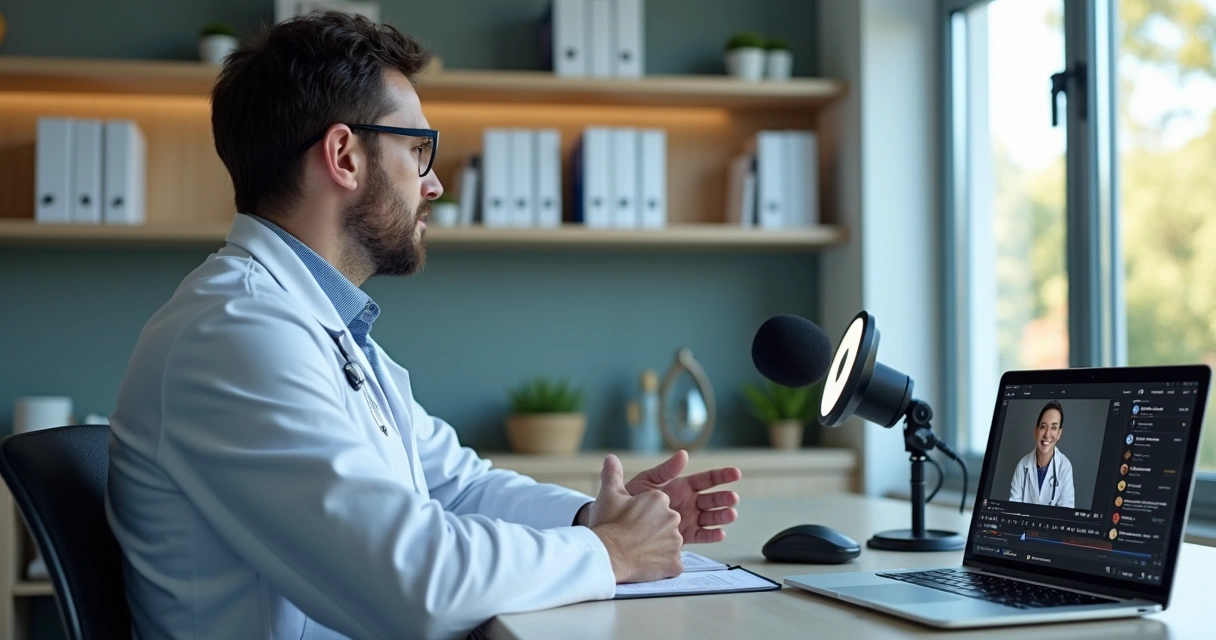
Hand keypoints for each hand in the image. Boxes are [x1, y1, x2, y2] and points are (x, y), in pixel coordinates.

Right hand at [588, 454, 682, 582]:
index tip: (630, 520)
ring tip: (636, 550)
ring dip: (657, 547)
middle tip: (633, 536)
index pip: (657, 505)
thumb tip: (610, 457)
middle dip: (653, 530)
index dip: (642, 514)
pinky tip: (645, 563)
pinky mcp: (675, 563)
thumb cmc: (608, 524)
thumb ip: (613, 474)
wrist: (606, 555)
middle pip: (665, 524)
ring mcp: (676, 542)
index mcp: (660, 499)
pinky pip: (672, 563)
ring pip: (670, 543)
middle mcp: (673, 518)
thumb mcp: (609, 494)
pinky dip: (662, 564)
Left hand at [625, 450, 740, 543]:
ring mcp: (689, 519)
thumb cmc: (632, 498)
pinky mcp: (685, 536)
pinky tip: (720, 533)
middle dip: (724, 498)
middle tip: (733, 498)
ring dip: (722, 516)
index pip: (706, 479)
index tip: (736, 473)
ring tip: (731, 514)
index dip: (721, 476)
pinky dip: (711, 536)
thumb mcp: (648, 480)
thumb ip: (666, 469)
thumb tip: (683, 454)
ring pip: (710, 518)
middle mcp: (689, 502)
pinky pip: (701, 536)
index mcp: (682, 486)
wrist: (620, 523)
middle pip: (712, 499)